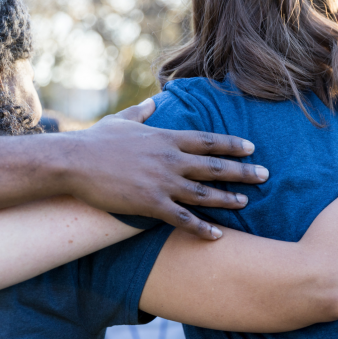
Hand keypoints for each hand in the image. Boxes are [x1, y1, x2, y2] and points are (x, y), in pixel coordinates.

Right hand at [65, 99, 268, 239]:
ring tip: (246, 203)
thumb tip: (152, 103)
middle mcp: (171, 160)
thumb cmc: (95, 141)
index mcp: (166, 139)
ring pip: (204, 194)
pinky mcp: (150, 204)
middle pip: (215, 167)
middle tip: (265, 176)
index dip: (233, 144)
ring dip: (228, 199)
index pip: (208, 141)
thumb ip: (141, 114)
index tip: (252, 148)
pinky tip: (217, 235)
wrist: (72, 162)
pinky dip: (201, 228)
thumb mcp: (121, 121)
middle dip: (243, 172)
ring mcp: (162, 183)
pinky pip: (182, 219)